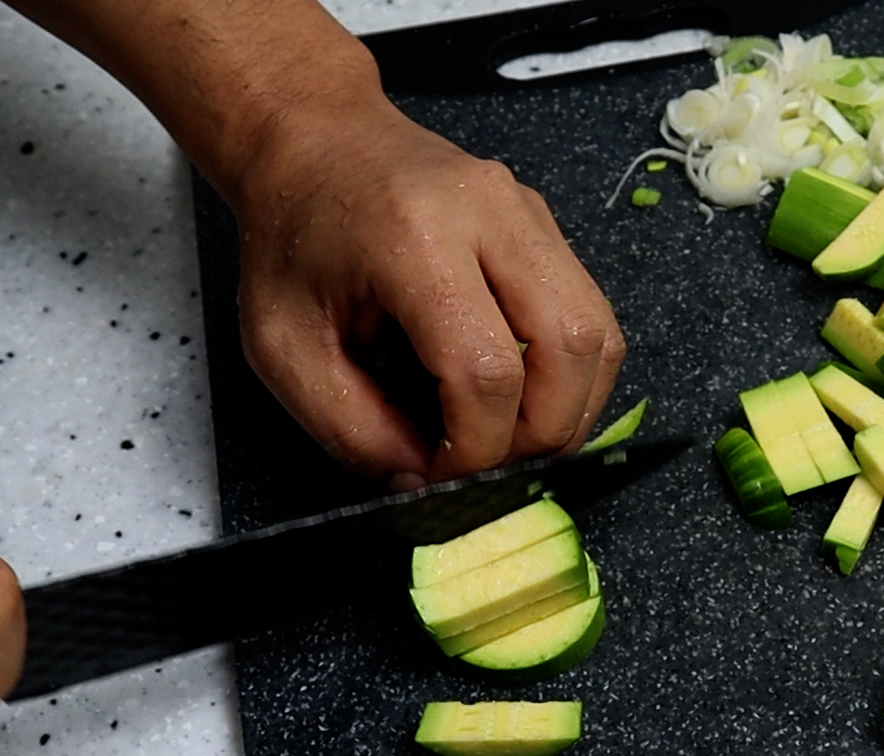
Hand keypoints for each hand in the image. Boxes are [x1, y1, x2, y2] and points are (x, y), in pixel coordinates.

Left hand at [230, 98, 627, 486]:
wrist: (315, 143)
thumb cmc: (293, 236)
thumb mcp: (284, 347)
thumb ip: (351, 428)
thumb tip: (422, 483)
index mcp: (412, 238)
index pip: (487, 370)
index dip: (477, 447)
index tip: (444, 475)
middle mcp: (487, 214)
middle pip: (571, 348)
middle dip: (543, 434)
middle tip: (492, 465)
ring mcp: (528, 213)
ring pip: (600, 334)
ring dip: (571, 408)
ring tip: (515, 437)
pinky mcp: (545, 225)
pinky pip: (590, 314)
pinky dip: (570, 374)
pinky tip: (524, 395)